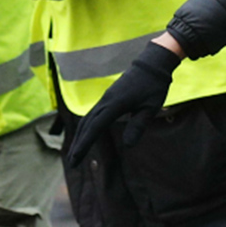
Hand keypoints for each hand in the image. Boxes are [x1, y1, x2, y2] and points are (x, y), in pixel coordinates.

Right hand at [66, 40, 181, 166]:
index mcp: (115, 104)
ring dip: (80, 136)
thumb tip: (128, 146)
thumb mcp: (151, 108)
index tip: (76, 157)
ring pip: (87, 119)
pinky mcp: (108, 98)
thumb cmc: (154, 86)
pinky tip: (85, 136)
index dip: (85, 143)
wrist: (152, 64)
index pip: (95, 127)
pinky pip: (93, 115)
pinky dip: (87, 127)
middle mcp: (106, 101)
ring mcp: (106, 99)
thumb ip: (138, 126)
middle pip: (86, 124)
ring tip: (75, 153)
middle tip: (71, 163)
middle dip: (78, 144)